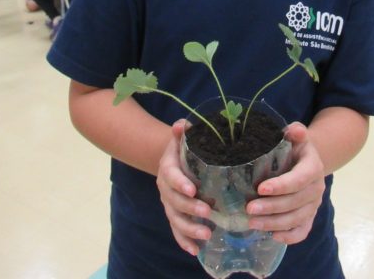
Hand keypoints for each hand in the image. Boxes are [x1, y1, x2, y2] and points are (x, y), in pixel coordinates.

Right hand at [156, 120, 211, 255]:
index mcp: (168, 168)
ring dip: (189, 228)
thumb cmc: (182, 148)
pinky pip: (176, 230)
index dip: (180, 183)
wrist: (173, 161)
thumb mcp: (182, 138)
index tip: (193, 189)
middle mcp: (165, 188)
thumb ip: (183, 131)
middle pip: (174, 201)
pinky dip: (184, 241)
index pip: (171, 176)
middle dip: (190, 208)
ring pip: (175, 219)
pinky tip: (196, 250)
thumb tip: (181, 124)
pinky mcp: (174, 215)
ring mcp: (169, 204)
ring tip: (207, 234)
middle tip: (208, 213)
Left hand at [246, 122, 324, 244]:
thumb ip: (295, 132)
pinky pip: (303, 231)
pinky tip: (272, 236)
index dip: (281, 186)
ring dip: (274, 223)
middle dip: (271, 208)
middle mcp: (316, 188)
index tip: (260, 188)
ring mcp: (314, 204)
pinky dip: (289, 237)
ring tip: (252, 223)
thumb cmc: (295, 146)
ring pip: (297, 219)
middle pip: (295, 202)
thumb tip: (294, 130)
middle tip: (249, 209)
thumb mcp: (295, 136)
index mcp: (313, 167)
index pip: (299, 179)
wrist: (307, 160)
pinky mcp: (310, 217)